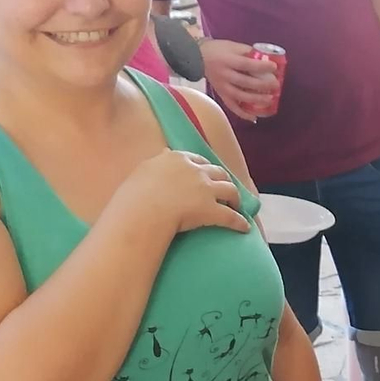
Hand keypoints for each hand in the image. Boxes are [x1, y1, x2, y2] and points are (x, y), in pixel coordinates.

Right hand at [121, 149, 249, 235]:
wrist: (142, 210)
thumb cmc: (135, 193)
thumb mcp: (144, 169)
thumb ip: (158, 161)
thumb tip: (164, 152)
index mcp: (178, 159)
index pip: (198, 160)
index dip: (205, 168)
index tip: (207, 174)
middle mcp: (196, 171)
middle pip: (218, 172)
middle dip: (223, 180)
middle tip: (224, 189)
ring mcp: (206, 190)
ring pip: (230, 190)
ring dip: (235, 198)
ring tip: (236, 206)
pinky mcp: (212, 210)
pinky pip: (231, 217)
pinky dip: (239, 222)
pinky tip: (244, 228)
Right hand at [200, 39, 280, 121]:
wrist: (196, 57)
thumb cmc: (217, 49)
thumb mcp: (233, 45)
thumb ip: (247, 52)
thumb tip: (265, 59)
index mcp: (228, 60)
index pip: (247, 64)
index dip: (261, 67)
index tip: (274, 67)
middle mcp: (224, 74)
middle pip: (245, 82)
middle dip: (262, 85)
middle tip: (275, 85)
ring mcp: (222, 86)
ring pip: (240, 96)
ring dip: (256, 99)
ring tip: (269, 100)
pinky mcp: (220, 94)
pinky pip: (231, 106)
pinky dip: (242, 113)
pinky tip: (254, 117)